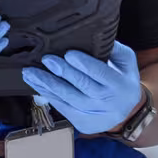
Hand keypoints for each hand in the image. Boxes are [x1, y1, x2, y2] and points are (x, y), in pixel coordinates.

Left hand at [21, 42, 143, 134]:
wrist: (127, 112)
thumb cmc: (121, 79)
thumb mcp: (126, 62)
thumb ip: (112, 49)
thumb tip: (93, 35)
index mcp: (120, 84)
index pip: (100, 73)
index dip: (84, 64)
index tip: (68, 53)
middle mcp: (109, 102)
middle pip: (83, 86)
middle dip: (63, 72)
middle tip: (46, 59)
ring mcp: (95, 115)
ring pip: (69, 99)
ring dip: (47, 85)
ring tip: (30, 73)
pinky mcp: (83, 123)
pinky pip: (63, 108)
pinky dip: (48, 96)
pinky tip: (36, 85)